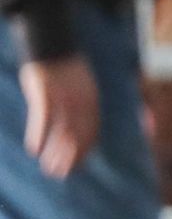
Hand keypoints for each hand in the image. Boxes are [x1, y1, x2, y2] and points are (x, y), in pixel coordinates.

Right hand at [22, 56, 98, 179]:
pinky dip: (39, 135)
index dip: (84, 151)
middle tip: (61, 174)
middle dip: (71, 157)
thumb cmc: (63, 69)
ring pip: (62, 130)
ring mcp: (64, 97)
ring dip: (56, 152)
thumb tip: (74, 126)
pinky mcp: (45, 92)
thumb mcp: (78, 87)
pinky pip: (43, 118)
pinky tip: (33, 149)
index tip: (77, 166)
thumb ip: (80, 106)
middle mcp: (81, 101)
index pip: (92, 131)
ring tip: (49, 168)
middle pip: (79, 135)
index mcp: (91, 100)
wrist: (53, 44)